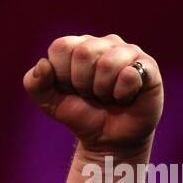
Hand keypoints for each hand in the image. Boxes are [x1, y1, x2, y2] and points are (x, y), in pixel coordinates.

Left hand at [24, 34, 162, 156]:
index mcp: (78, 46)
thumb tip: (43, 64)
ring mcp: (128, 52)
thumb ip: (35, 84)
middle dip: (82, 83)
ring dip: (102, 90)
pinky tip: (125, 97)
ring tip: (107, 96)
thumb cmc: (80, 114)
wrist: (108, 139)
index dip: (62, 74)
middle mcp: (104, 43)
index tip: (70, 88)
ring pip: (108, 63)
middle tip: (91, 94)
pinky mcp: (148, 66)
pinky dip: (122, 94)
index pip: (61, 46)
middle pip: (84, 52)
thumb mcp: (49, 103)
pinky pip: (129, 74)